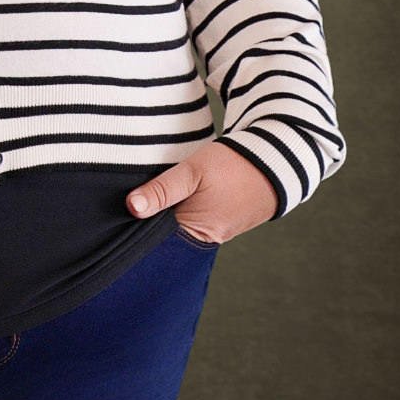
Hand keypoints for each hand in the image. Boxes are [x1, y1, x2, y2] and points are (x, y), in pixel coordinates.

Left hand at [125, 140, 278, 244]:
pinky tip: (178, 195)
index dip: (138, 223)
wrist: (278, 160)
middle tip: (137, 198)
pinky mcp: (224, 222)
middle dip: (152, 219)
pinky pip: (196, 220)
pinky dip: (185, 209)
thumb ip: (163, 189)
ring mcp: (217, 231)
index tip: (121, 211)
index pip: (155, 237)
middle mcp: (207, 239)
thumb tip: (132, 207)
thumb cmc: (234, 165)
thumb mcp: (193, 171)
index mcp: (198, 232)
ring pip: (181, 225)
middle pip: (168, 234)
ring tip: (158, 194)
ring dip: (169, 212)